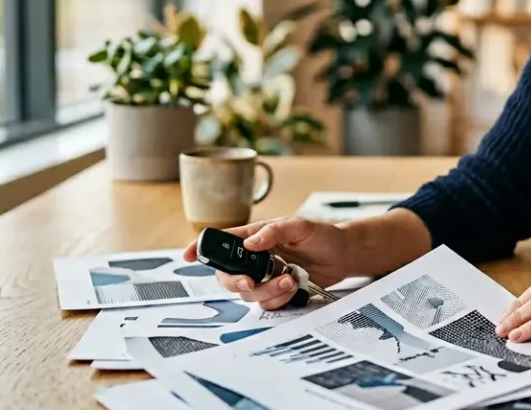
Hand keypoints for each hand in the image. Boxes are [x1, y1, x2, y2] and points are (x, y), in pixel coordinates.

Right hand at [182, 216, 353, 310]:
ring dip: (266, 291)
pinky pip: (266, 304)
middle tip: (250, 282)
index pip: (222, 242)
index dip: (201, 249)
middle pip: (227, 276)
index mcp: (254, 237)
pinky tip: (295, 287)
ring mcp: (265, 277)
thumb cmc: (322, 235)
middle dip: (235, 282)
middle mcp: (255, 259)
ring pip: (247, 294)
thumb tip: (249, 243)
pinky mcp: (277, 292)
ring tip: (290, 280)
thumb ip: (273, 232)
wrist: (344, 255)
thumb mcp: (300, 226)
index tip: (187, 256)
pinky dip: (279, 299)